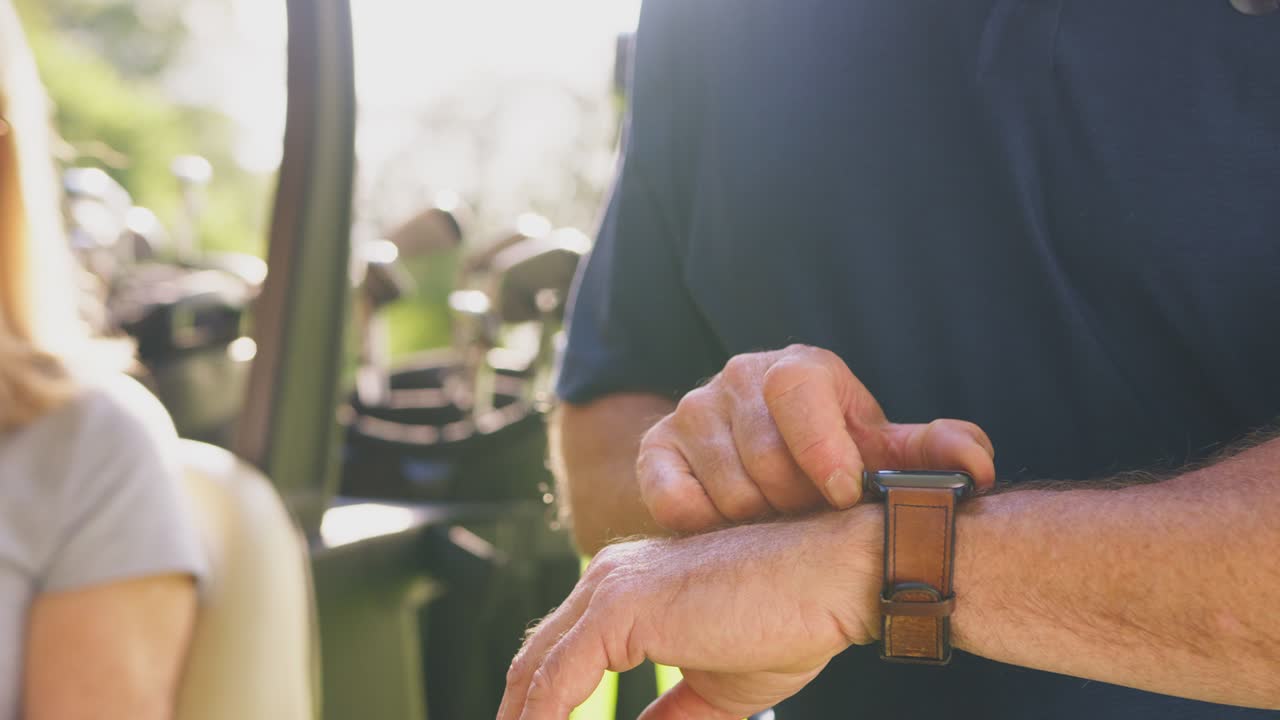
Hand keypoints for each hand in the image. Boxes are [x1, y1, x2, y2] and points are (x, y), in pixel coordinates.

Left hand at [497, 507, 882, 719]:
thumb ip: (668, 714)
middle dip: (518, 715)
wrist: (831, 575)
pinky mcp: (618, 609)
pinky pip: (554, 683)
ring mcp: (608, 589)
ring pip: (534, 673)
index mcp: (626, 586)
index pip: (558, 655)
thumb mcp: (715, 687)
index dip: (538, 709)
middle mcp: (606, 577)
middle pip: (533, 661)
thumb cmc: (790, 619)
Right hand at [638, 344, 995, 532]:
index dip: (821, 449)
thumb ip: (933, 456)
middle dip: (796, 503)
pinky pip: (672, 500)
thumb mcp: (879, 457)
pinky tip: (733, 531)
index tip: (841, 495)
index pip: (797, 389)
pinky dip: (705, 526)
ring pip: (724, 486)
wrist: (761, 471)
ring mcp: (691, 411)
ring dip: (757, 522)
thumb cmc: (832, 462)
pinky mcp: (655, 450)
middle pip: (763, 454)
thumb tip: (977, 467)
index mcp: (798, 367)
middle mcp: (737, 377)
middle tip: (812, 522)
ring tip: (778, 528)